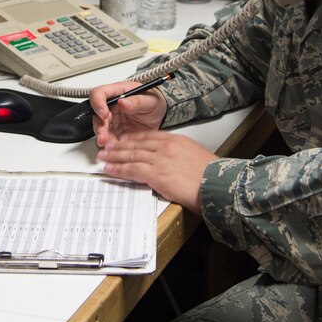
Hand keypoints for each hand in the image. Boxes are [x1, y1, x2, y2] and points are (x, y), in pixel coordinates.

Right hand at [89, 80, 166, 147]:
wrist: (159, 115)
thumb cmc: (153, 102)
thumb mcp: (149, 100)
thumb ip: (137, 101)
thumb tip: (122, 102)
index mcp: (116, 92)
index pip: (99, 93)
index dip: (98, 103)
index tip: (104, 113)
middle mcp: (110, 106)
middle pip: (97, 115)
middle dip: (99, 127)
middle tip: (103, 137)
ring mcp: (112, 120)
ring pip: (100, 129)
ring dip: (103, 138)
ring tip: (109, 146)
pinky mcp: (115, 133)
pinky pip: (109, 140)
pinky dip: (110, 146)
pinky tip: (114, 151)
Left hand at [96, 131, 216, 213]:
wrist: (218, 185)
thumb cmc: (211, 176)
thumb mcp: (196, 157)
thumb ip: (181, 155)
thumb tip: (171, 162)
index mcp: (177, 141)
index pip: (149, 136)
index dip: (133, 138)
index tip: (124, 139)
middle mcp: (167, 147)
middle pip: (137, 143)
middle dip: (120, 145)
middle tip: (108, 146)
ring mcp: (161, 159)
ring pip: (131, 155)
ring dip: (115, 156)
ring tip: (103, 156)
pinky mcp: (157, 174)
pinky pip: (132, 169)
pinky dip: (118, 169)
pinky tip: (109, 169)